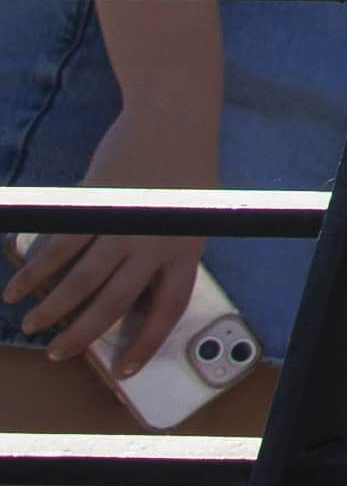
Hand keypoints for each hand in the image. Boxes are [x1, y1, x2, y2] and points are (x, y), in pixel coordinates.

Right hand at [12, 106, 219, 379]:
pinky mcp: (95, 207)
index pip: (168, 310)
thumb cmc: (183, 166)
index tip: (126, 369)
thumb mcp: (189, 216)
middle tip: (59, 352)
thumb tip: (130, 291)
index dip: (145, 343)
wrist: (174, 115)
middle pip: (114, 305)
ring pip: (80, 284)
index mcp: (189, 248)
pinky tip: (19, 288)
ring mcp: (123, 226)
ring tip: (32, 323)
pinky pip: (60, 250)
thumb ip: (164, 251)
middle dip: (82, 335)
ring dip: (51, 309)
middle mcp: (158, 243)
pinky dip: (34, 272)